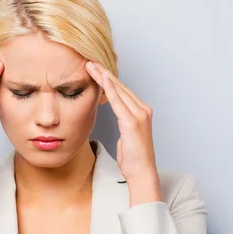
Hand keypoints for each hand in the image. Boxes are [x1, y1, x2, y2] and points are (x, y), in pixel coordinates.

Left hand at [85, 61, 162, 202]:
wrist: (142, 172)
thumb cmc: (133, 159)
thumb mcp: (126, 137)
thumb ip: (124, 123)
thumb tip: (118, 118)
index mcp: (141, 112)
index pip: (122, 91)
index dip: (108, 79)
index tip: (95, 69)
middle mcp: (143, 110)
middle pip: (120, 86)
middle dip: (104, 73)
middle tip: (90, 61)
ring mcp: (139, 115)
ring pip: (119, 90)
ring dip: (104, 77)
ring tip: (91, 66)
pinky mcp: (133, 122)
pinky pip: (119, 102)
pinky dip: (110, 89)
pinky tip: (102, 79)